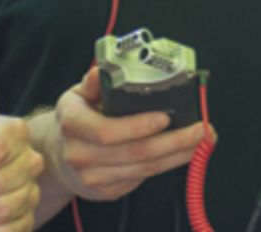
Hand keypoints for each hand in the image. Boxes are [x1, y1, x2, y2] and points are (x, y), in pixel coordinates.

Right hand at [35, 67, 208, 201]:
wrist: (58, 153)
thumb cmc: (77, 117)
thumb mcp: (78, 94)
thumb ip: (94, 82)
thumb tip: (102, 69)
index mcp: (73, 123)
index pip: (107, 131)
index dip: (138, 126)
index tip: (165, 116)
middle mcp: (80, 154)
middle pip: (134, 153)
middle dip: (173, 141)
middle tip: (200, 129)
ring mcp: (92, 177)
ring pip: (143, 169)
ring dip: (178, 155)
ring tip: (201, 140)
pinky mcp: (106, 191)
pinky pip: (141, 179)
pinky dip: (166, 165)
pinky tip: (183, 153)